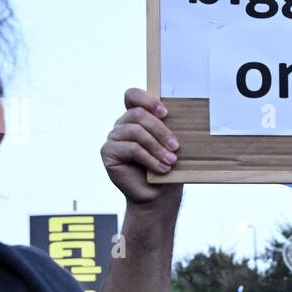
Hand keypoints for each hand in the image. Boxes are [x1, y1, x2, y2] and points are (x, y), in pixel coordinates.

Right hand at [101, 88, 183, 206]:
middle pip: (137, 114)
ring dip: (157, 147)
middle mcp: (122, 125)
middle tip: (175, 146)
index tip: (165, 113)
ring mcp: (113, 138)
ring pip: (135, 131)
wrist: (158, 195)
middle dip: (160, 130)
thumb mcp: (171, 145)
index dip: (147, 100)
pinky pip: (131, 149)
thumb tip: (183, 115)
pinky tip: (161, 168)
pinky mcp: (108, 153)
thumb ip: (169, 128)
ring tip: (171, 161)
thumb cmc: (166, 168)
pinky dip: (149, 159)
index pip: (132, 95)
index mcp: (136, 118)